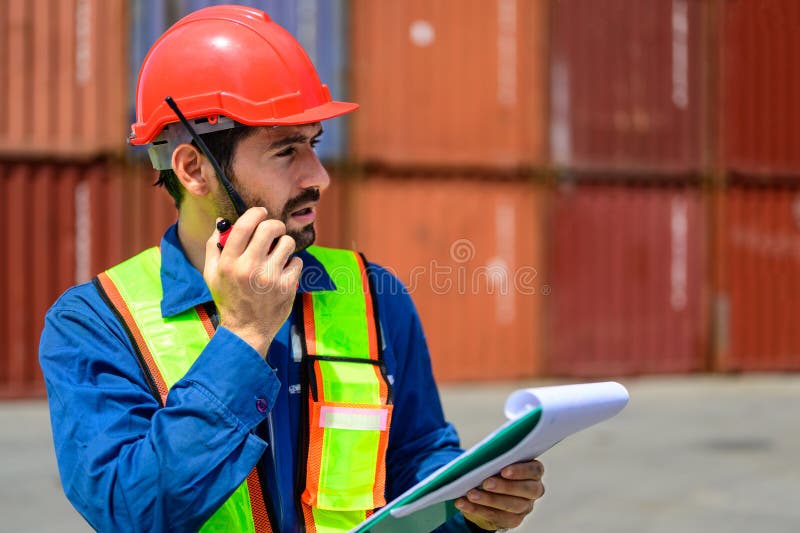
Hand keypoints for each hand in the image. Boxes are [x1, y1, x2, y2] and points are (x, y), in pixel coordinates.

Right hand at [204, 207, 302, 356]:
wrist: (246, 330)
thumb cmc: (229, 298)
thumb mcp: (212, 274)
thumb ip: (215, 246)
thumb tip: (222, 221)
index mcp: (229, 263)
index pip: (244, 226)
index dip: (255, 213)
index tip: (260, 212)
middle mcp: (249, 268)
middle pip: (270, 228)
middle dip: (275, 225)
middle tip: (274, 230)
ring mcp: (269, 278)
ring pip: (287, 243)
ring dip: (284, 244)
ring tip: (278, 254)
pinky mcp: (286, 286)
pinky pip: (297, 261)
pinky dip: (292, 264)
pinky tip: (283, 273)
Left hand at [456, 459, 544, 530]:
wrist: (493, 493)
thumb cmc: (496, 470)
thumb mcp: (498, 462)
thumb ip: (497, 459)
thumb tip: (482, 457)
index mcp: (534, 472)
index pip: (534, 470)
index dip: (521, 471)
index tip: (503, 471)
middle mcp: (533, 490)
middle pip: (526, 490)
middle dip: (505, 487)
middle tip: (486, 483)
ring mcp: (524, 507)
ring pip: (510, 505)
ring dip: (488, 500)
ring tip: (471, 494)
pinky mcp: (512, 520)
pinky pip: (495, 516)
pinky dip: (477, 509)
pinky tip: (463, 503)